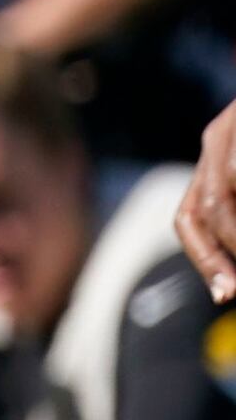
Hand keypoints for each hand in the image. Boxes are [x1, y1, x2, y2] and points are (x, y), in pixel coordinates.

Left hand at [183, 97, 235, 301]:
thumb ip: (235, 203)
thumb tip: (234, 271)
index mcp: (214, 156)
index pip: (189, 218)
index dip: (204, 259)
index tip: (226, 295)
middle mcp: (217, 139)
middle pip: (200, 212)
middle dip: (218, 257)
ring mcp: (233, 124)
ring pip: (223, 195)